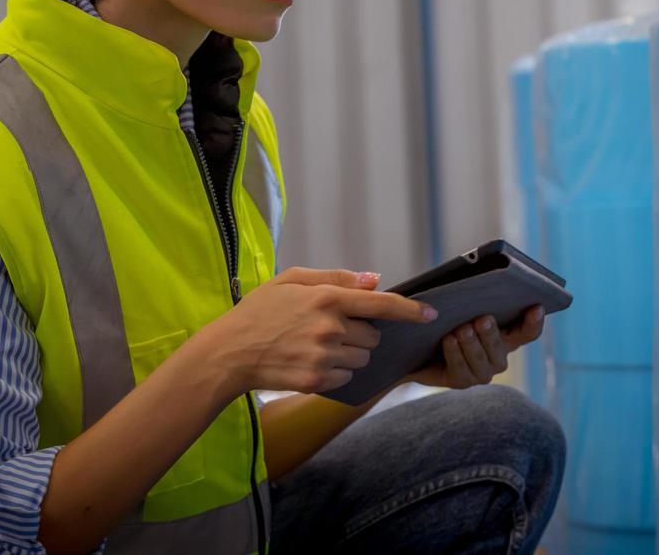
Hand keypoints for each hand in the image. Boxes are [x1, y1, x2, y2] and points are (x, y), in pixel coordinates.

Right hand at [192, 267, 436, 397]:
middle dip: (362, 331)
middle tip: (333, 327)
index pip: (381, 303)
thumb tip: (374, 279)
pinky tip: (312, 360)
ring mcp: (324, 357)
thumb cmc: (259, 311)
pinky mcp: (317, 381)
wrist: (228, 353)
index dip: (410, 309)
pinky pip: (347, 377)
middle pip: (374, 335)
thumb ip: (336, 278)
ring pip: (363, 357)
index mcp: (326, 298)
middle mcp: (330, 328)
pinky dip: (338, 371)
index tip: (430, 313)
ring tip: (319, 344)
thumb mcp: (292, 280)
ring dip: (351, 352)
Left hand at [405, 305, 546, 389]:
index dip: (534, 322)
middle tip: (483, 319)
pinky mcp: (462, 381)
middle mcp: (498, 357)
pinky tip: (449, 340)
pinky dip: (455, 354)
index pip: (528, 333)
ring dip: (472, 344)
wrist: (421, 345)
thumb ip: (478, 299)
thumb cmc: (449, 320)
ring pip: (481, 360)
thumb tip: (483, 283)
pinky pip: (461, 369)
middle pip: (502, 347)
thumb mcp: (464, 307)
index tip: (536, 307)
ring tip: (462, 329)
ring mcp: (482, 372)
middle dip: (492, 334)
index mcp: (507, 337)